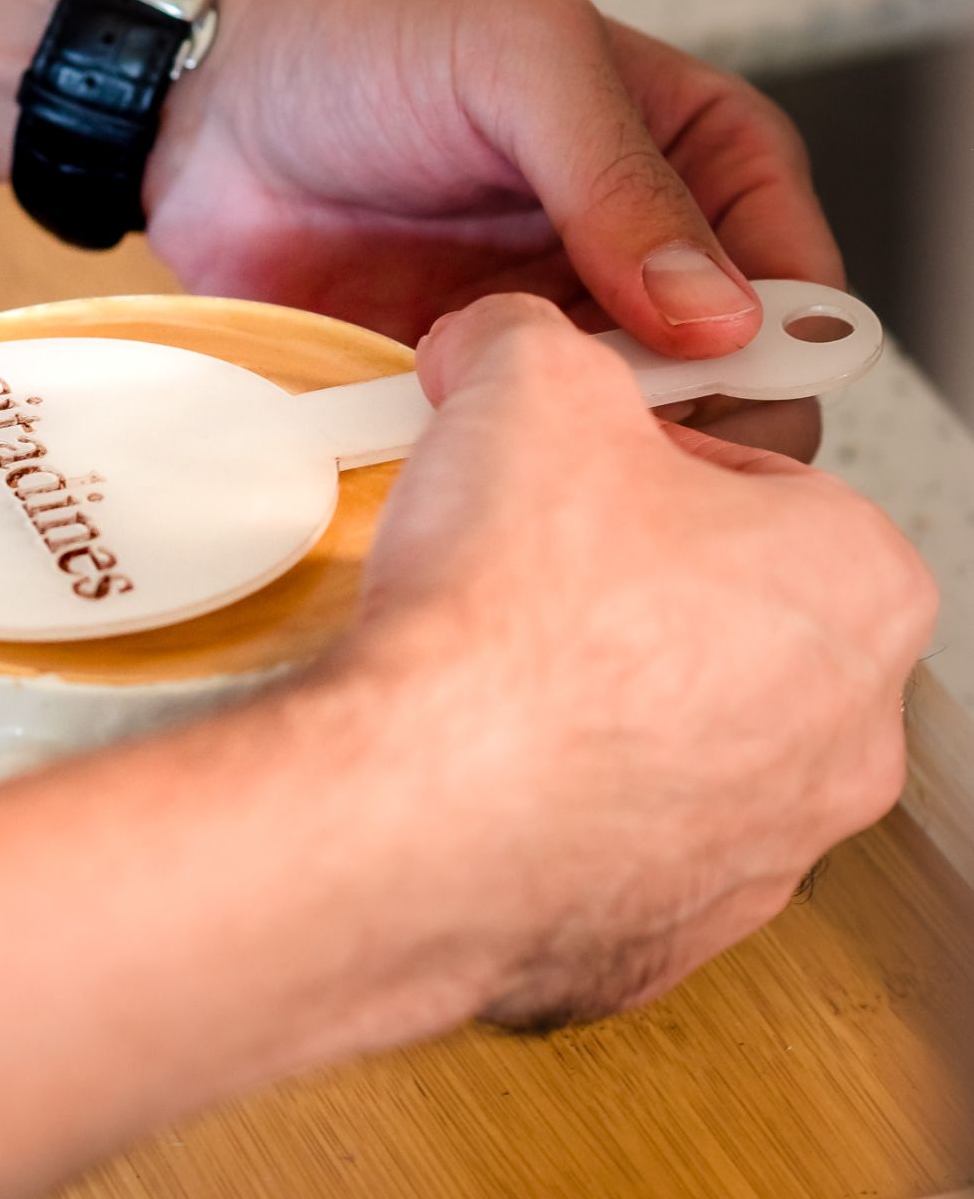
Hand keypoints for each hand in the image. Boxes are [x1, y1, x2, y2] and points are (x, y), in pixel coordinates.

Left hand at [146, 0, 842, 459]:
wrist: (211, 102)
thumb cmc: (366, 43)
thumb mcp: (521, 65)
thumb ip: (620, 179)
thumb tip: (715, 314)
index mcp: (697, 167)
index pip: (794, 286)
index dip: (778, 360)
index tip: (724, 411)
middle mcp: (637, 264)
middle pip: (724, 391)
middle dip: (691, 437)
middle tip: (623, 462)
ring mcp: (550, 334)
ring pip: (620, 442)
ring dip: (590, 468)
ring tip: (537, 471)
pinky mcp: (464, 389)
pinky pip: (512, 461)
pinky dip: (502, 482)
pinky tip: (472, 480)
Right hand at [352, 294, 933, 1027]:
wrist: (412, 818)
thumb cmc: (507, 633)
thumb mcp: (526, 380)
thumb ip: (531, 334)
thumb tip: (499, 341)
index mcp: (860, 586)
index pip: (754, 480)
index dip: (635, 458)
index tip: (565, 463)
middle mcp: (842, 735)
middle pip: (717, 614)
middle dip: (616, 581)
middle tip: (515, 561)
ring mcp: (757, 853)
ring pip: (668, 738)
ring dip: (585, 696)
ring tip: (481, 664)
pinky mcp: (660, 938)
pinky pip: (604, 840)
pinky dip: (544, 802)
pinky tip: (470, 760)